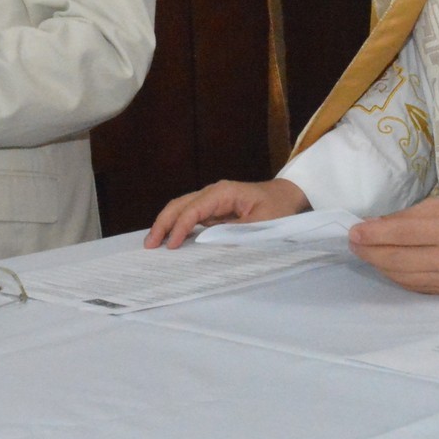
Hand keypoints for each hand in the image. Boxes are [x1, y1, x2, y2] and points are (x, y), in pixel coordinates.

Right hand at [144, 178, 308, 249]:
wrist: (288, 196)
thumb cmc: (279, 208)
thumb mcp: (262, 223)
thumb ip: (235, 232)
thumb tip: (208, 242)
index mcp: (223, 192)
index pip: (193, 209)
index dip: (180, 227)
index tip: (171, 246)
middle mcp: (213, 193)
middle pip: (180, 204)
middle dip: (163, 223)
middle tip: (149, 245)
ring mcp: (212, 200)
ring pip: (181, 209)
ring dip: (167, 224)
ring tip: (153, 243)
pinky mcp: (214, 209)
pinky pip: (191, 216)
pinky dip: (178, 226)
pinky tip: (170, 240)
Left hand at [348, 197, 438, 294]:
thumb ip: (411, 215)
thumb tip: (375, 226)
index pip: (401, 233)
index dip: (372, 234)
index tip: (353, 231)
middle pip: (396, 259)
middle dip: (368, 252)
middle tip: (353, 243)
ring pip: (402, 277)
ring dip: (379, 265)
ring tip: (366, 253)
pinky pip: (415, 286)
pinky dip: (396, 276)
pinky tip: (387, 266)